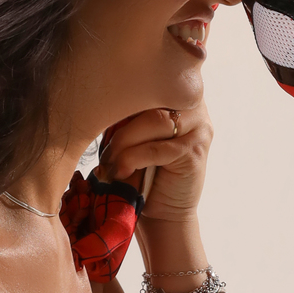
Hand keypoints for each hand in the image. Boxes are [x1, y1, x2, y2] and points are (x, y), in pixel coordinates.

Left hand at [96, 103, 212, 224]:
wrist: (162, 212)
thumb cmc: (141, 170)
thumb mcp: (131, 133)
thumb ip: (125, 113)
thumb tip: (95, 97)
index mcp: (175, 92)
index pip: (146, 80)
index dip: (121, 95)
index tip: (95, 110)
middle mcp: (193, 104)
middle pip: (151, 98)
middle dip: (120, 122)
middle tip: (102, 149)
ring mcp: (199, 127)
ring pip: (154, 121)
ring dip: (125, 142)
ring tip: (111, 163)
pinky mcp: (194, 152)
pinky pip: (157, 148)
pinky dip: (133, 159)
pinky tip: (122, 172)